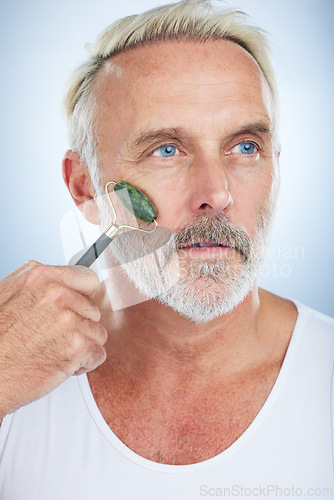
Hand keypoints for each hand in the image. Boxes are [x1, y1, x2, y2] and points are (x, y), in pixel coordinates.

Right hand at [0, 261, 106, 418]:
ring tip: (55, 352)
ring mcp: (68, 320)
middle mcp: (56, 294)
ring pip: (98, 332)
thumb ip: (39, 285)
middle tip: (54, 338)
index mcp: (40, 276)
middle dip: (79, 326)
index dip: (82, 298)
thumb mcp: (7, 294)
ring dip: (82, 346)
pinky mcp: (76, 347)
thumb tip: (62, 284)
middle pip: (93, 309)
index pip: (87, 279)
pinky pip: (98, 354)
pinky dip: (84, 364)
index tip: (75, 311)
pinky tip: (60, 365)